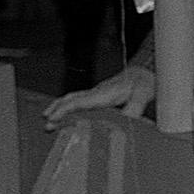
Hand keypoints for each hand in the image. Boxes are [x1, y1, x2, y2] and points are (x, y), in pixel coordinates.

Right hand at [41, 66, 155, 129]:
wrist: (148, 71)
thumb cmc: (145, 81)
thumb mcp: (144, 93)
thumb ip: (136, 107)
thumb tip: (126, 120)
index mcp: (105, 93)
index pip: (79, 101)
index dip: (65, 109)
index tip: (52, 118)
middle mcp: (98, 92)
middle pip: (71, 98)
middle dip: (57, 109)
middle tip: (45, 122)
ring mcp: (98, 92)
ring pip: (73, 97)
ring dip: (60, 106)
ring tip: (48, 117)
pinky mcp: (101, 94)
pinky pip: (80, 99)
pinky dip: (69, 104)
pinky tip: (68, 112)